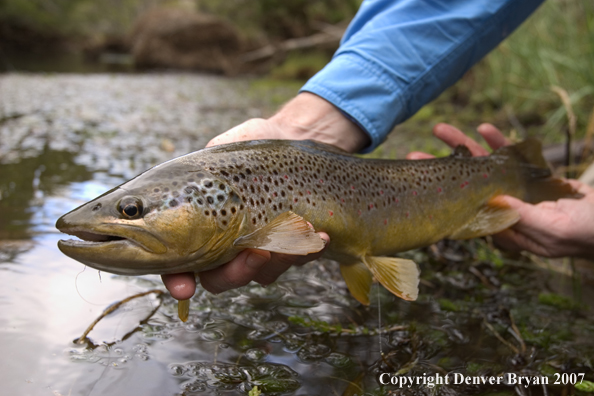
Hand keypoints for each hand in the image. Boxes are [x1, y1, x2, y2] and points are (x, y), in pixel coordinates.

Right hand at [162, 93, 368, 299]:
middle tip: (257, 253)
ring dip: (280, 259)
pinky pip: (296, 260)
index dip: (177, 280)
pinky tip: (320, 234)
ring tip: (299, 230)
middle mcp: (225, 244)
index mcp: (199, 224)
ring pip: (262, 275)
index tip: (185, 288)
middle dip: (237, 272)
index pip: (179, 263)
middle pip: (220, 280)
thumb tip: (197, 178)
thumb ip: (204, 168)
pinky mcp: (290, 247)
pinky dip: (308, 250)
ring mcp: (258, 249)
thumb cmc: (253, 142)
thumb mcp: (223, 148)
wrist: (296, 137)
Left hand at [407, 123, 593, 259]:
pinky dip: (499, 143)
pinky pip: (511, 157)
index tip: (416, 178)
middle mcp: (501, 207)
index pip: (462, 208)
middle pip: (464, 185)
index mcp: (501, 226)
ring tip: (440, 130)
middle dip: (440, 167)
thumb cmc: (586, 233)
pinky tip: (484, 128)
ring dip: (463, 148)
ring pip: (482, 167)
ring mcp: (514, 191)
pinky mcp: (530, 177)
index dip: (439, 193)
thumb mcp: (554, 229)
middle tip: (414, 153)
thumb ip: (524, 216)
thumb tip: (493, 199)